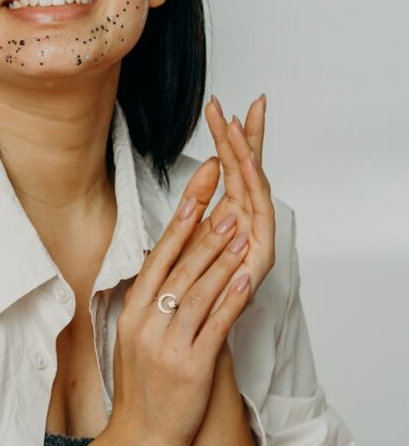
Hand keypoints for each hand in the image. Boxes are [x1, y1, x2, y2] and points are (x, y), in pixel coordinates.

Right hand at [107, 163, 252, 445]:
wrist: (139, 439)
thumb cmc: (142, 386)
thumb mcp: (134, 335)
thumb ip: (150, 299)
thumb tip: (168, 258)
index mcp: (132, 311)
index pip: (158, 254)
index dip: (180, 218)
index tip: (197, 187)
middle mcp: (146, 323)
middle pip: (179, 267)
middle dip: (205, 230)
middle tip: (226, 198)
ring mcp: (167, 345)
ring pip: (197, 291)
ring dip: (221, 257)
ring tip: (240, 228)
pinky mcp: (191, 367)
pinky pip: (214, 326)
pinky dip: (230, 300)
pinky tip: (243, 278)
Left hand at [177, 94, 275, 306]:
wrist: (193, 342)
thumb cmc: (187, 298)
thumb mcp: (183, 242)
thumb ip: (194, 206)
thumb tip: (206, 168)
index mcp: (229, 217)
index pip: (233, 168)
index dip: (228, 137)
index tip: (221, 107)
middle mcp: (248, 225)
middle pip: (249, 171)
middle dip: (244, 136)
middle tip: (246, 103)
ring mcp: (258, 240)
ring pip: (254, 187)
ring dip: (247, 155)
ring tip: (238, 126)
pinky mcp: (262, 258)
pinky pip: (260, 216)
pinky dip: (256, 189)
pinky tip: (249, 166)